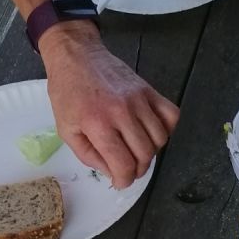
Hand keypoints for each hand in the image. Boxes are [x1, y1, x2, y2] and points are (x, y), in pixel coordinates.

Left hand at [39, 23, 179, 187]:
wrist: (76, 56)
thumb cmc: (67, 92)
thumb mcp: (66, 129)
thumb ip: (89, 155)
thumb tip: (112, 171)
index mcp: (98, 124)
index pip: (124, 164)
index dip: (125, 180)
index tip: (121, 181)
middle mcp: (122, 112)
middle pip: (145, 155)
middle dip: (137, 169)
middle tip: (128, 168)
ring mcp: (139, 100)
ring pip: (160, 139)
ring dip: (151, 151)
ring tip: (137, 149)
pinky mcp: (149, 90)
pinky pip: (171, 116)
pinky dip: (166, 129)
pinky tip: (151, 131)